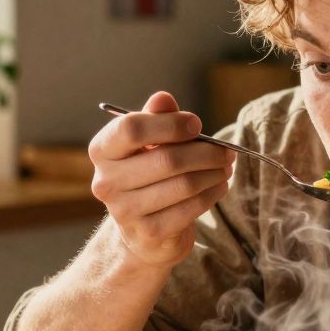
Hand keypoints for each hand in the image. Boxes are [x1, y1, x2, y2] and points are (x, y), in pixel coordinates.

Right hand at [88, 91, 235, 267]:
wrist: (141, 230)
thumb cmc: (147, 173)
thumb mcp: (148, 142)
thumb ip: (156, 118)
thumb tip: (163, 98)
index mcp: (102, 150)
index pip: (131, 129)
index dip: (170, 124)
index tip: (196, 125)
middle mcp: (106, 181)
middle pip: (166, 159)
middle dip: (205, 153)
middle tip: (227, 150)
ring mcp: (125, 211)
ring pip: (183, 185)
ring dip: (213, 173)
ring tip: (225, 166)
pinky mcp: (149, 232)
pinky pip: (190, 208)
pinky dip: (212, 194)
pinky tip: (219, 185)